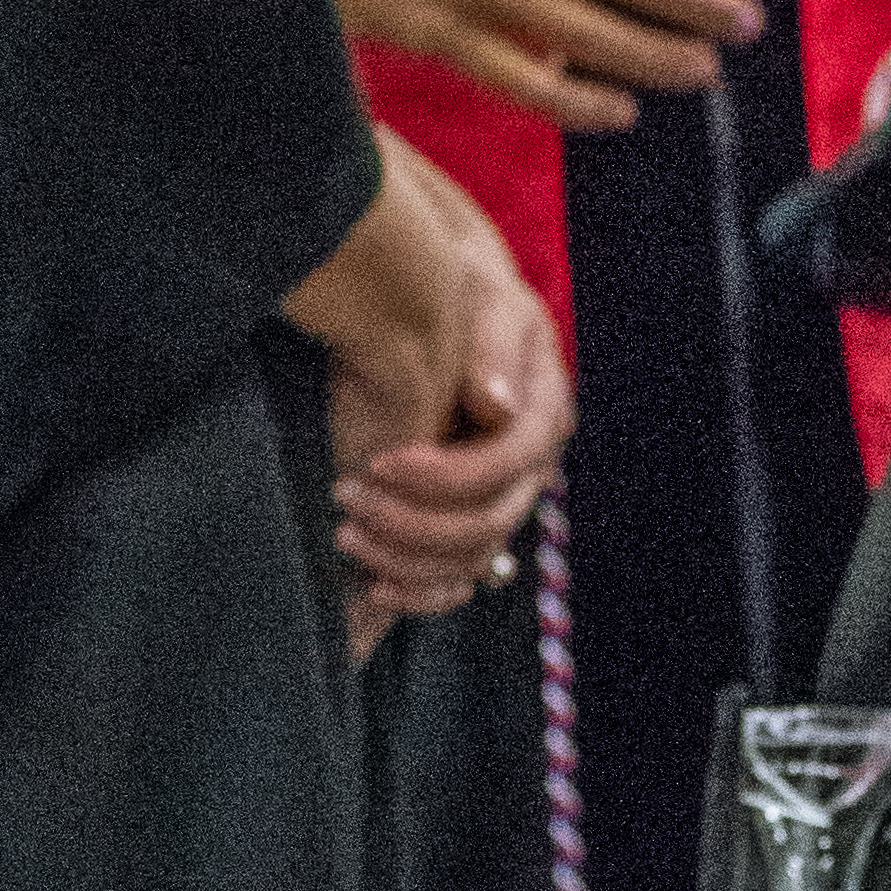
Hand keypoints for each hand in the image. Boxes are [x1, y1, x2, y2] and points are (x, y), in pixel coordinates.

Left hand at [282, 128, 573, 657]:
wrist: (451, 308)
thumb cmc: (468, 298)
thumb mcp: (485, 300)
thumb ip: (493, 344)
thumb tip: (496, 404)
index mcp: (543, 414)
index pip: (503, 467)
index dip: (443, 476)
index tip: (379, 460)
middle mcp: (530, 467)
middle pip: (486, 524)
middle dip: (414, 521)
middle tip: (347, 497)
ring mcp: (502, 499)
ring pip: (471, 561)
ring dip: (407, 558)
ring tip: (347, 531)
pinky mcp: (470, 522)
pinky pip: (459, 582)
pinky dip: (420, 592)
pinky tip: (375, 583)